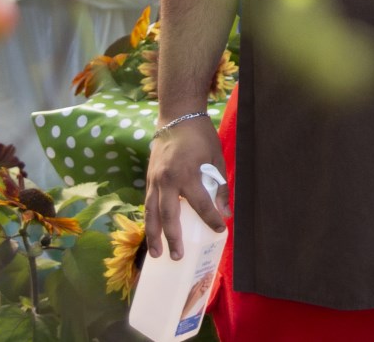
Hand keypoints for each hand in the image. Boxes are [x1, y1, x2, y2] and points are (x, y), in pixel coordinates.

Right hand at [143, 118, 227, 260]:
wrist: (177, 118)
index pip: (201, 204)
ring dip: (153, 235)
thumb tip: (225, 213)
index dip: (211, 219)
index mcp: (188, 175)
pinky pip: (148, 204)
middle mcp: (168, 180)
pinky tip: (153, 233)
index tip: (220, 230)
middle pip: (169, 216)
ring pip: (152, 213)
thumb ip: (219, 186)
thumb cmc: (201, 137)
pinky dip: (150, 220)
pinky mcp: (149, 178)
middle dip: (173, 238)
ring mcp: (155, 180)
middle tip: (178, 256)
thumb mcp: (216, 159)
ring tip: (156, 254)